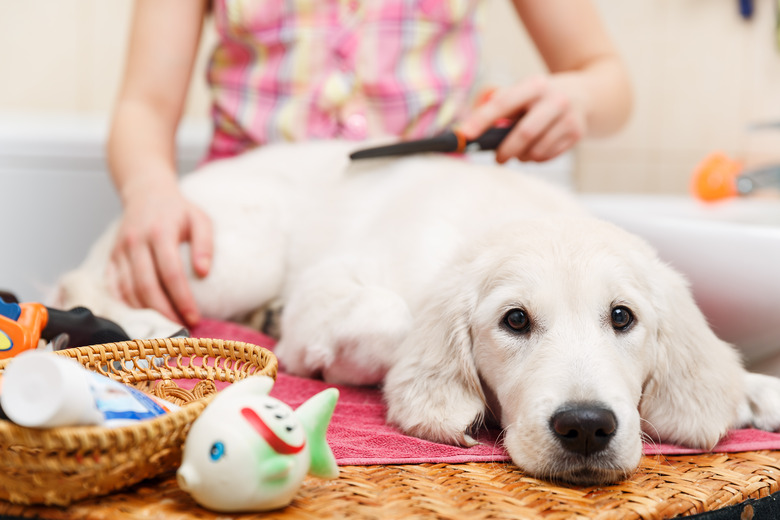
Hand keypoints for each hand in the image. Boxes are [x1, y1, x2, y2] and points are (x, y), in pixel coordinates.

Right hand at [107, 180, 212, 327]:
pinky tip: (143, 316)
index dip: (182, 299)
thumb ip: (205, 244)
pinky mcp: (111, 257)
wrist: (146, 192)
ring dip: (146, 313)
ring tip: (166, 325)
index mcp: (159, 232)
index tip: (194, 317)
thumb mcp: (200, 220)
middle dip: (163, 312)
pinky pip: (114, 287)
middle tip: (180, 327)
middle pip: (146, 286)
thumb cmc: (178, 210)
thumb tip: (204, 273)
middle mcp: (136, 242)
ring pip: (128, 290)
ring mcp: (120, 250)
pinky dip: (127, 305)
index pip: (170, 273)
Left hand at [459, 74, 586, 163]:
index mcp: (534, 85)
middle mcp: (555, 100)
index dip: (481, 119)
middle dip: (506, 151)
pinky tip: (536, 150)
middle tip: (498, 158)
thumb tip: (471, 128)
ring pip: (537, 151)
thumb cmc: (542, 97)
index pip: (503, 103)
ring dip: (522, 157)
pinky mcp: (577, 134)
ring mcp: (569, 118)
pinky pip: (548, 157)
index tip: (464, 134)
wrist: (589, 95)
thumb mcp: (524, 90)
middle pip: (524, 134)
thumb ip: (500, 104)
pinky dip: (536, 158)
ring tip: (520, 152)